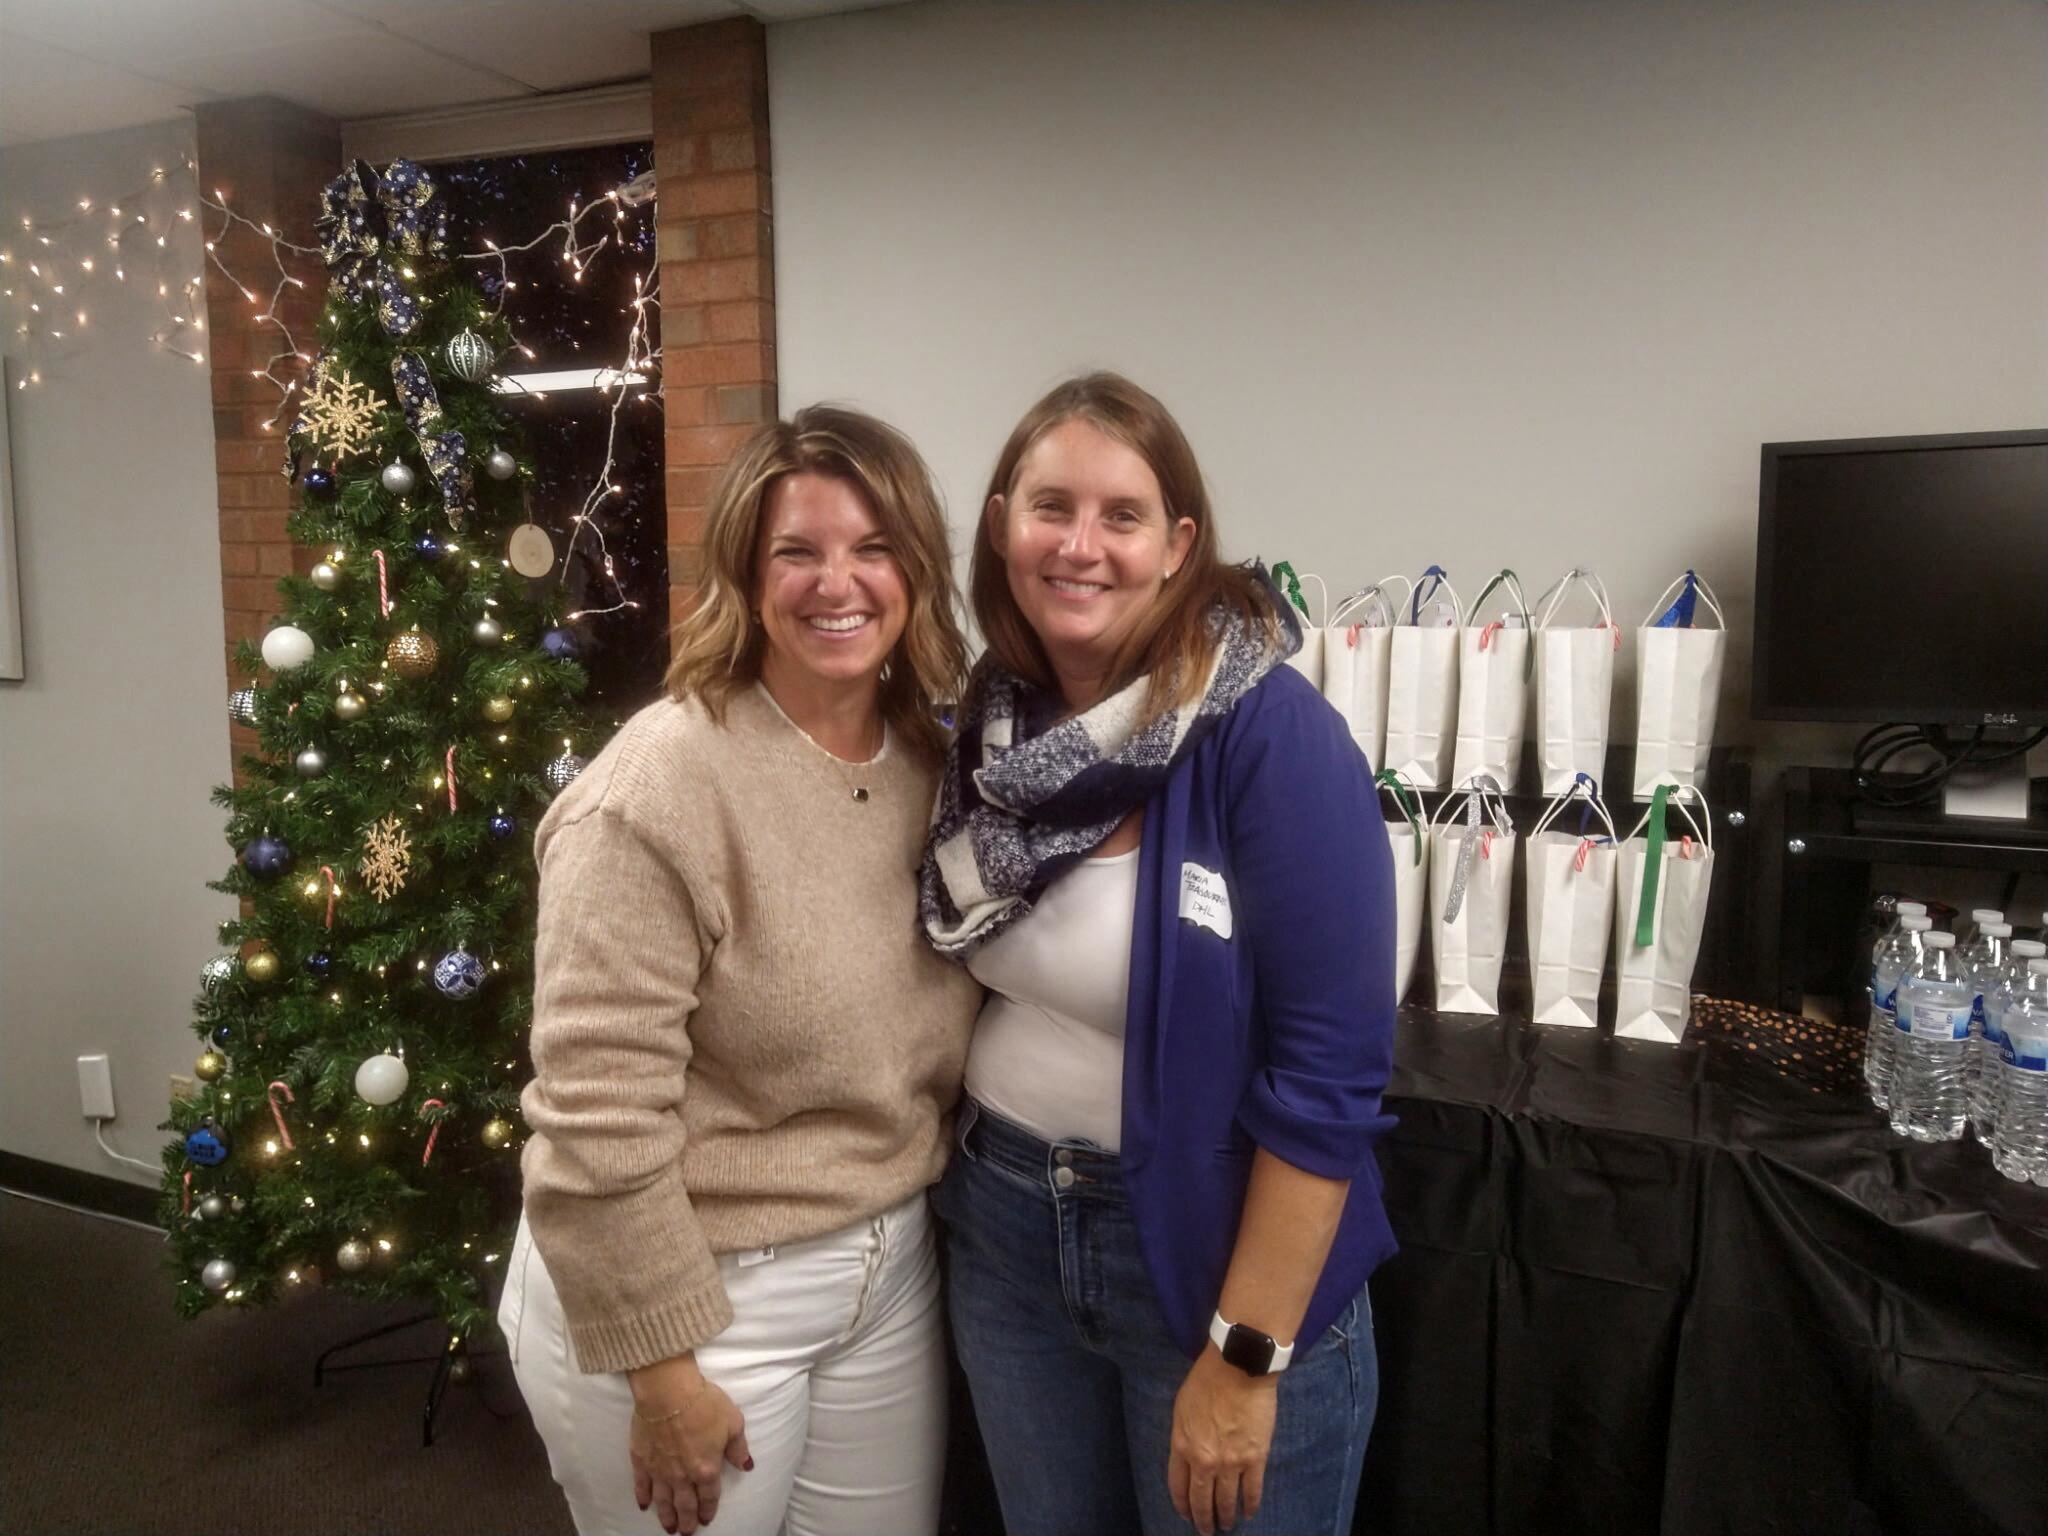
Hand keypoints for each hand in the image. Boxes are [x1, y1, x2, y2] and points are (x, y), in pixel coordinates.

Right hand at [627, 1354, 751, 1532]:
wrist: (668, 1392)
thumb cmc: (704, 1403)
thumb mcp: (733, 1423)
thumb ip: (738, 1448)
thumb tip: (746, 1465)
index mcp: (707, 1468)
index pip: (709, 1496)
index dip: (708, 1509)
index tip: (707, 1518)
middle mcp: (682, 1475)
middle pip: (685, 1505)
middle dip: (687, 1521)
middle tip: (686, 1532)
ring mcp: (660, 1469)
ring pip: (663, 1501)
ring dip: (667, 1516)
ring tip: (670, 1528)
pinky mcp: (641, 1459)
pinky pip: (641, 1484)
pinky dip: (643, 1497)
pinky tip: (644, 1506)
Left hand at [1168, 1345, 1278, 1533]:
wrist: (1238, 1367)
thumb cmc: (1206, 1380)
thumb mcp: (1181, 1407)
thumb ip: (1184, 1435)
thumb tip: (1188, 1452)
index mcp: (1182, 1446)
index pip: (1178, 1486)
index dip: (1182, 1504)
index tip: (1186, 1514)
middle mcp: (1204, 1461)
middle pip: (1201, 1499)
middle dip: (1203, 1519)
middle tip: (1206, 1530)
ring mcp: (1230, 1463)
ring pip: (1226, 1500)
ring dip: (1225, 1517)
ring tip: (1226, 1525)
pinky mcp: (1255, 1459)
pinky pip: (1253, 1490)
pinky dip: (1251, 1505)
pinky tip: (1249, 1512)